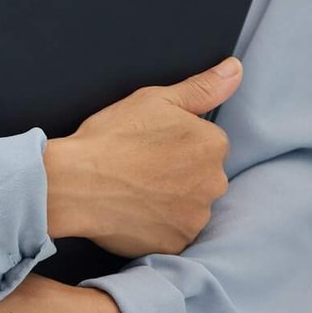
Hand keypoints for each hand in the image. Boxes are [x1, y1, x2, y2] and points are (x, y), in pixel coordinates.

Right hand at [45, 57, 240, 256]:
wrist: (76, 183)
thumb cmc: (112, 137)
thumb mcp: (155, 99)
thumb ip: (202, 87)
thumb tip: (235, 69)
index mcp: (213, 144)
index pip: (207, 142)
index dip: (176, 141)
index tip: (150, 143)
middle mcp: (214, 183)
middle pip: (202, 175)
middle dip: (179, 172)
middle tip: (140, 166)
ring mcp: (196, 217)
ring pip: (190, 205)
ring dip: (170, 199)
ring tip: (135, 189)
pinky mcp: (177, 244)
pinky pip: (174, 232)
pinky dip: (158, 224)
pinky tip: (134, 210)